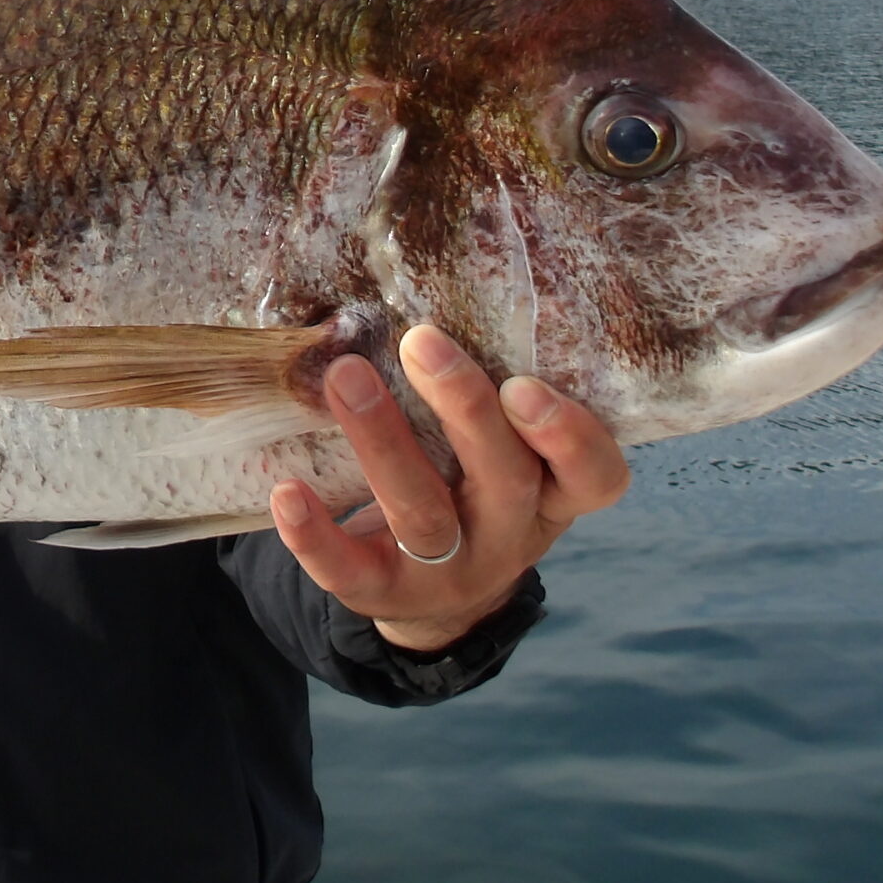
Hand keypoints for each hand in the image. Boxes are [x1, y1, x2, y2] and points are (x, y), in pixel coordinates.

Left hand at [268, 323, 628, 652]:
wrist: (435, 598)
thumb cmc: (469, 488)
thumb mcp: (501, 452)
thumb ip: (488, 395)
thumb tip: (428, 284)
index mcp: (551, 494)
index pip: (595, 476)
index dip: (570, 436)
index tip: (524, 383)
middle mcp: (509, 536)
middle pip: (504, 479)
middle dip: (465, 409)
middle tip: (421, 340)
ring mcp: (449, 572)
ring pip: (423, 516)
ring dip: (384, 443)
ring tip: (345, 377)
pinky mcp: (385, 595)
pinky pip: (352, 571)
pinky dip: (316, 534)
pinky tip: (287, 491)